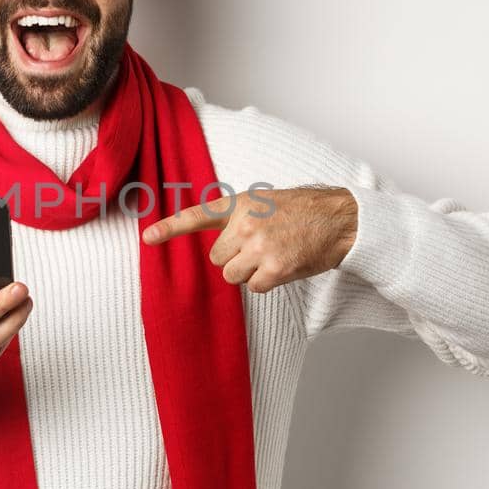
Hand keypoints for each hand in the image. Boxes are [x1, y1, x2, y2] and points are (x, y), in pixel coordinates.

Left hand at [140, 185, 358, 293]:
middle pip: (217, 258)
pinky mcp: (274, 268)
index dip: (169, 228)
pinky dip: (267, 283)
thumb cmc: (306, 212)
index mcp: (241, 204)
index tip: (147, 237)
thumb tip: (223, 246)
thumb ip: (240, 218)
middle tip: (261, 248)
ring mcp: (259, 246)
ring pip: (232, 275)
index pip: (197, 215)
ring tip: (274, 256)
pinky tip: (284, 266)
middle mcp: (245, 224)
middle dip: (235, 259)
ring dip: (250, 273)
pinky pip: (254, 287)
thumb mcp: (267, 202)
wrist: (340, 219)